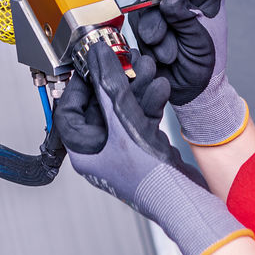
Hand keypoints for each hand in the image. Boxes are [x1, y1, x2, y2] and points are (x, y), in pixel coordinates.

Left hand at [55, 43, 250, 254]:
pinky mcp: (144, 147)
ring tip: (147, 68)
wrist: (185, 198)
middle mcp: (100, 150)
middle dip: (116, 80)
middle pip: (100, 105)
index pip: (69, 110)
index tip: (90, 64)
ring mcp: (123, 149)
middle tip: (125, 59)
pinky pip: (141, 117)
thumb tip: (98, 56)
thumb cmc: (149, 178)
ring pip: (123, 108)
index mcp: (84, 151)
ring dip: (136, 86)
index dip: (78, 84)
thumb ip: (109, 85)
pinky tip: (160, 88)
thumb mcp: (124, 121)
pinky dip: (150, 101)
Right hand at [128, 0, 247, 145]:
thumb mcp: (201, 41)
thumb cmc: (208, 64)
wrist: (194, 90)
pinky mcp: (147, 24)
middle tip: (158, 38)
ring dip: (153, 35)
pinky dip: (147, 43)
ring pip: (143, 10)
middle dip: (156, 19)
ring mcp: (162, 10)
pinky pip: (136, 26)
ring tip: (169, 55)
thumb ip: (185, 19)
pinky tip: (160, 56)